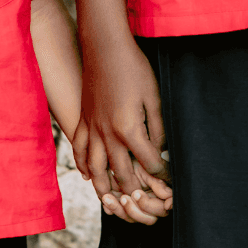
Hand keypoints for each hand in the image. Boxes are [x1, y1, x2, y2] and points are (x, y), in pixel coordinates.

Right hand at [73, 35, 173, 224]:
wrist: (104, 48)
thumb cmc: (133, 68)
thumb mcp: (154, 96)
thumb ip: (158, 126)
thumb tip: (161, 148)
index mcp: (129, 128)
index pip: (147, 161)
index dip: (160, 172)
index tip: (167, 178)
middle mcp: (108, 134)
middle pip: (120, 172)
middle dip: (133, 188)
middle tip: (142, 198)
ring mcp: (92, 128)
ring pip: (95, 168)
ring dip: (103, 187)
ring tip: (110, 200)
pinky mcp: (83, 120)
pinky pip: (80, 149)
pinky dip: (83, 165)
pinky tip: (87, 174)